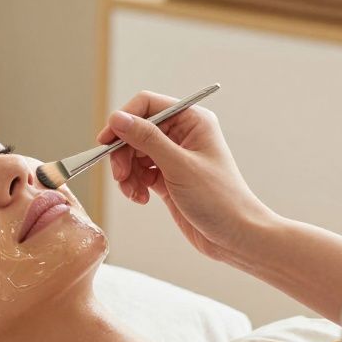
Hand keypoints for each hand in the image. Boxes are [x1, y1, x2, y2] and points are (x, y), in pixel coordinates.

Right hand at [97, 91, 274, 262]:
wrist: (235, 235)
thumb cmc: (220, 199)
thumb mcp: (179, 166)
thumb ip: (147, 139)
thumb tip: (118, 118)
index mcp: (192, 121)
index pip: (147, 106)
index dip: (124, 120)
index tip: (107, 141)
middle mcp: (182, 134)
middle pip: (136, 131)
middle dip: (123, 153)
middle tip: (120, 175)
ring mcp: (174, 156)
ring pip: (134, 153)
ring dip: (127, 173)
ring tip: (133, 192)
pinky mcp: (167, 177)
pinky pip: (139, 172)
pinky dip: (134, 184)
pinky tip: (141, 197)